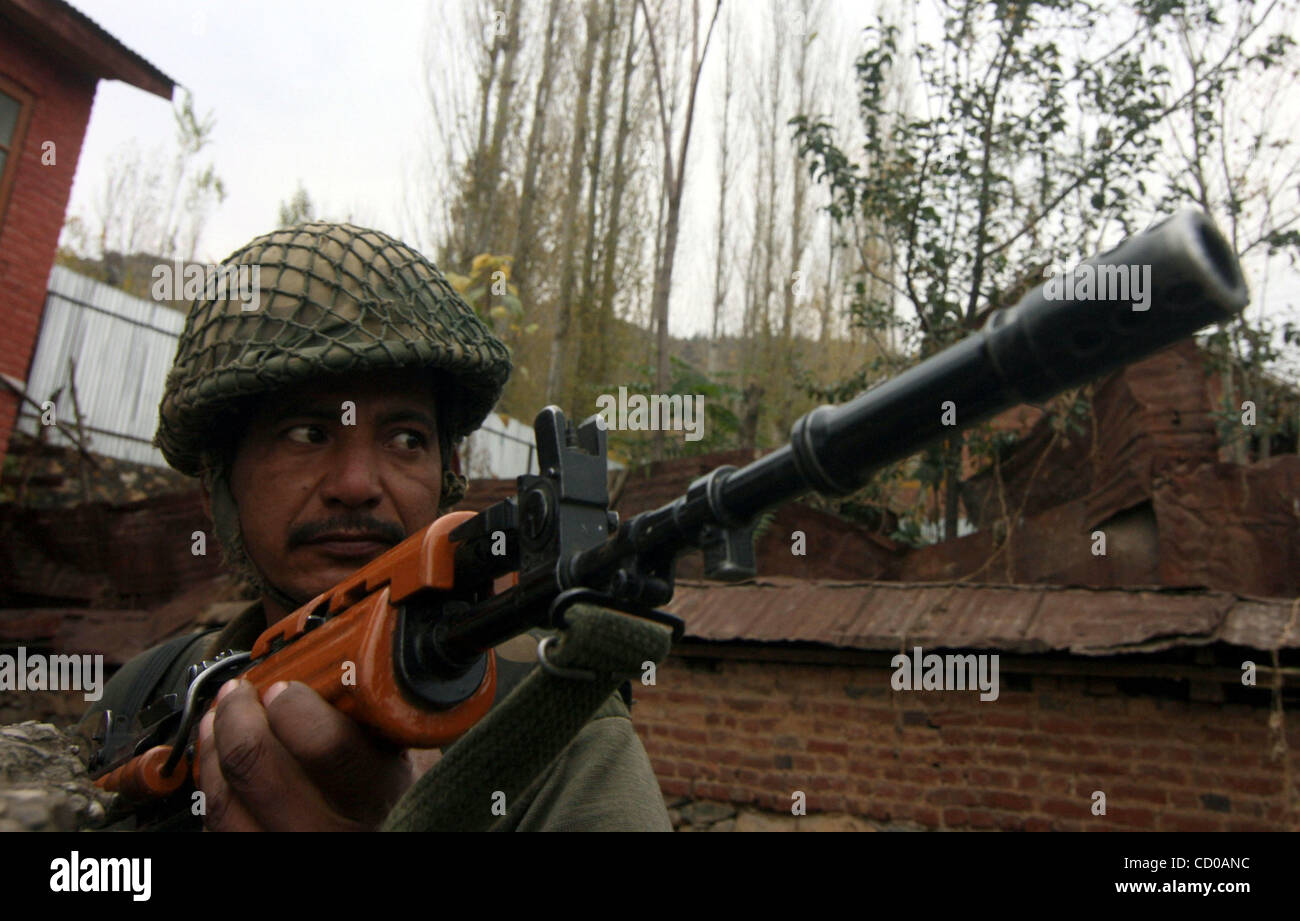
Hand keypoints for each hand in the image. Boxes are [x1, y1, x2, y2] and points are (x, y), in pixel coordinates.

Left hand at [197, 678, 414, 830]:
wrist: (376, 851)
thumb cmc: (390, 807)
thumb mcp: (399, 765)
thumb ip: (374, 723)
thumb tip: (336, 664)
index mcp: (373, 797)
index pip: (325, 745)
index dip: (294, 706)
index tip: (285, 687)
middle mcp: (325, 830)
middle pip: (255, 767)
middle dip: (237, 716)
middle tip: (241, 691)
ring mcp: (285, 847)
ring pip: (222, 800)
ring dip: (212, 748)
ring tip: (218, 717)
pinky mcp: (253, 856)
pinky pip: (216, 824)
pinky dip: (211, 785)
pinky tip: (216, 761)